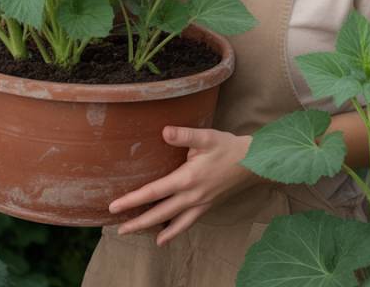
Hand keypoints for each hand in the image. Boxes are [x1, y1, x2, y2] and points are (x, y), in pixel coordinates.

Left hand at [108, 126, 261, 246]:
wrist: (254, 163)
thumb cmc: (228, 148)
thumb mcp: (207, 137)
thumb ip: (185, 135)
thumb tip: (164, 131)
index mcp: (187, 179)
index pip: (153, 192)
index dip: (132, 200)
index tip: (114, 206)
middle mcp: (192, 196)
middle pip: (159, 214)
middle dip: (137, 222)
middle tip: (118, 228)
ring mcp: (200, 204)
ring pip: (172, 223)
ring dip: (152, 229)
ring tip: (135, 233)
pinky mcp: (207, 206)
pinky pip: (187, 223)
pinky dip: (174, 232)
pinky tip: (164, 238)